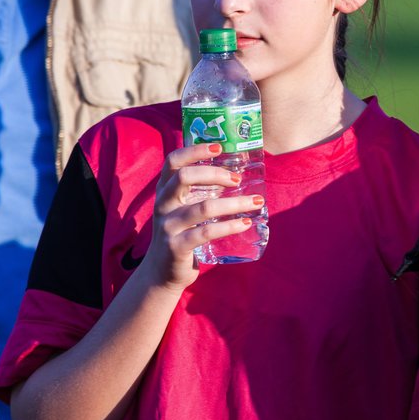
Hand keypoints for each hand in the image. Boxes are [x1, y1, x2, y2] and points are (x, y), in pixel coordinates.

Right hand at [144, 142, 262, 288]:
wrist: (162, 272)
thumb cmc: (180, 233)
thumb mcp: (181, 207)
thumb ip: (197, 191)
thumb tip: (234, 172)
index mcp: (164, 190)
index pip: (173, 161)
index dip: (194, 151)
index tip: (218, 147)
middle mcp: (162, 204)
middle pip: (184, 177)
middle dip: (215, 174)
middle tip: (237, 178)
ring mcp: (168, 226)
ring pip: (203, 207)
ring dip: (234, 203)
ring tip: (256, 202)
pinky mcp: (177, 246)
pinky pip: (206, 232)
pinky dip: (230, 226)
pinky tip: (245, 223)